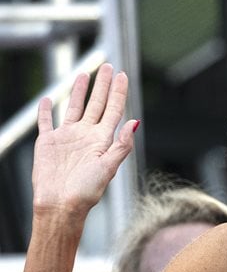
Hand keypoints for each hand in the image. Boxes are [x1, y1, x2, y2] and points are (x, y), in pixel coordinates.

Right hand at [32, 63, 138, 216]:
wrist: (61, 205)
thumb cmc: (86, 191)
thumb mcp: (108, 167)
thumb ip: (121, 145)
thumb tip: (134, 122)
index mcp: (102, 140)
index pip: (113, 110)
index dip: (118, 92)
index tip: (123, 75)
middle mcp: (86, 136)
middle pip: (97, 104)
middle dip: (103, 85)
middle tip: (108, 66)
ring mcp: (67, 138)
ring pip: (74, 107)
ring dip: (79, 91)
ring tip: (84, 74)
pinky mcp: (48, 143)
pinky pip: (46, 122)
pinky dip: (46, 110)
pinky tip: (47, 99)